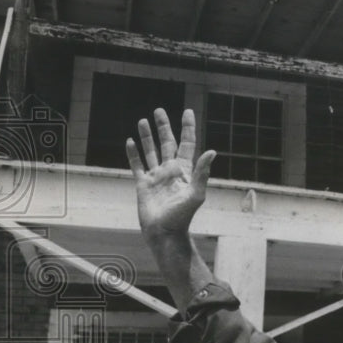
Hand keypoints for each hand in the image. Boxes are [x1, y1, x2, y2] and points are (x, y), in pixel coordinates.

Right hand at [126, 108, 214, 240]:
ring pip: (151, 151)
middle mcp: (171, 170)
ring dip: (147, 136)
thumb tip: (212, 152)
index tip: (187, 111)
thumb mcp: (195, 194)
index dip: (187, 127)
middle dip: (164, 127)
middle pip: (167, 143)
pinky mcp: (143, 184)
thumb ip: (202, 172)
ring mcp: (156, 176)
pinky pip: (137, 165)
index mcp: (185, 170)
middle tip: (159, 110)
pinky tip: (130, 141)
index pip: (187, 143)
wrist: (164, 232)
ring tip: (142, 120)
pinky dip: (133, 153)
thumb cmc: (182, 216)